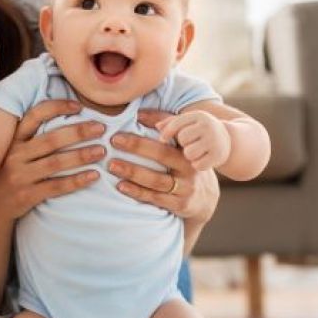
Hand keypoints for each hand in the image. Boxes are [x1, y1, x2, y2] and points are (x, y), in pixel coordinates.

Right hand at [0, 100, 105, 221]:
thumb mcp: (14, 150)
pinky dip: (77, 181)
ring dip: (81, 156)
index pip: (35, 116)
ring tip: (101, 151)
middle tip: (101, 128)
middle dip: (78, 132)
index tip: (79, 106)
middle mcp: (15, 155)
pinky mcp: (27, 195)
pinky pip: (56, 186)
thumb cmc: (9, 172)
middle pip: (51, 140)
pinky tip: (94, 176)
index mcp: (14, 139)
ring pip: (55, 163)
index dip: (57, 107)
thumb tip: (68, 116)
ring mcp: (20, 176)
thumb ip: (33, 136)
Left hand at [106, 109, 220, 223]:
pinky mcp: (180, 204)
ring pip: (156, 179)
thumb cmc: (184, 163)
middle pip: (162, 155)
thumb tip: (138, 113)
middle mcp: (189, 167)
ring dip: (133, 172)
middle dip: (137, 146)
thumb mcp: (180, 145)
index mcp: (188, 148)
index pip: (171, 134)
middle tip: (114, 140)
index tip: (129, 122)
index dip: (153, 124)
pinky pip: (155, 197)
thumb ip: (164, 126)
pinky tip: (121, 186)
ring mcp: (186, 187)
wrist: (205, 197)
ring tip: (112, 165)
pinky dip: (137, 192)